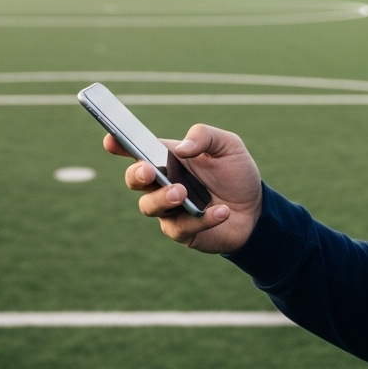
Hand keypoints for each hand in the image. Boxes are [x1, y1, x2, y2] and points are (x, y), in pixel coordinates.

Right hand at [104, 124, 262, 252]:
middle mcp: (162, 183)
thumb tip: (181, 148)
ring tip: (181, 192)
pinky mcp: (182, 232)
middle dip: (136, 175)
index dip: (119, 144)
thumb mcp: (228, 145)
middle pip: (134, 180)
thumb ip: (204, 136)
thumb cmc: (236, 173)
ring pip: (149, 206)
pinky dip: (202, 219)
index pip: (138, 149)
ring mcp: (169, 209)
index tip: (111, 139)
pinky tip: (222, 211)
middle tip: (149, 171)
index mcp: (168, 157)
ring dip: (162, 198)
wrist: (256, 210)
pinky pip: (182, 227)